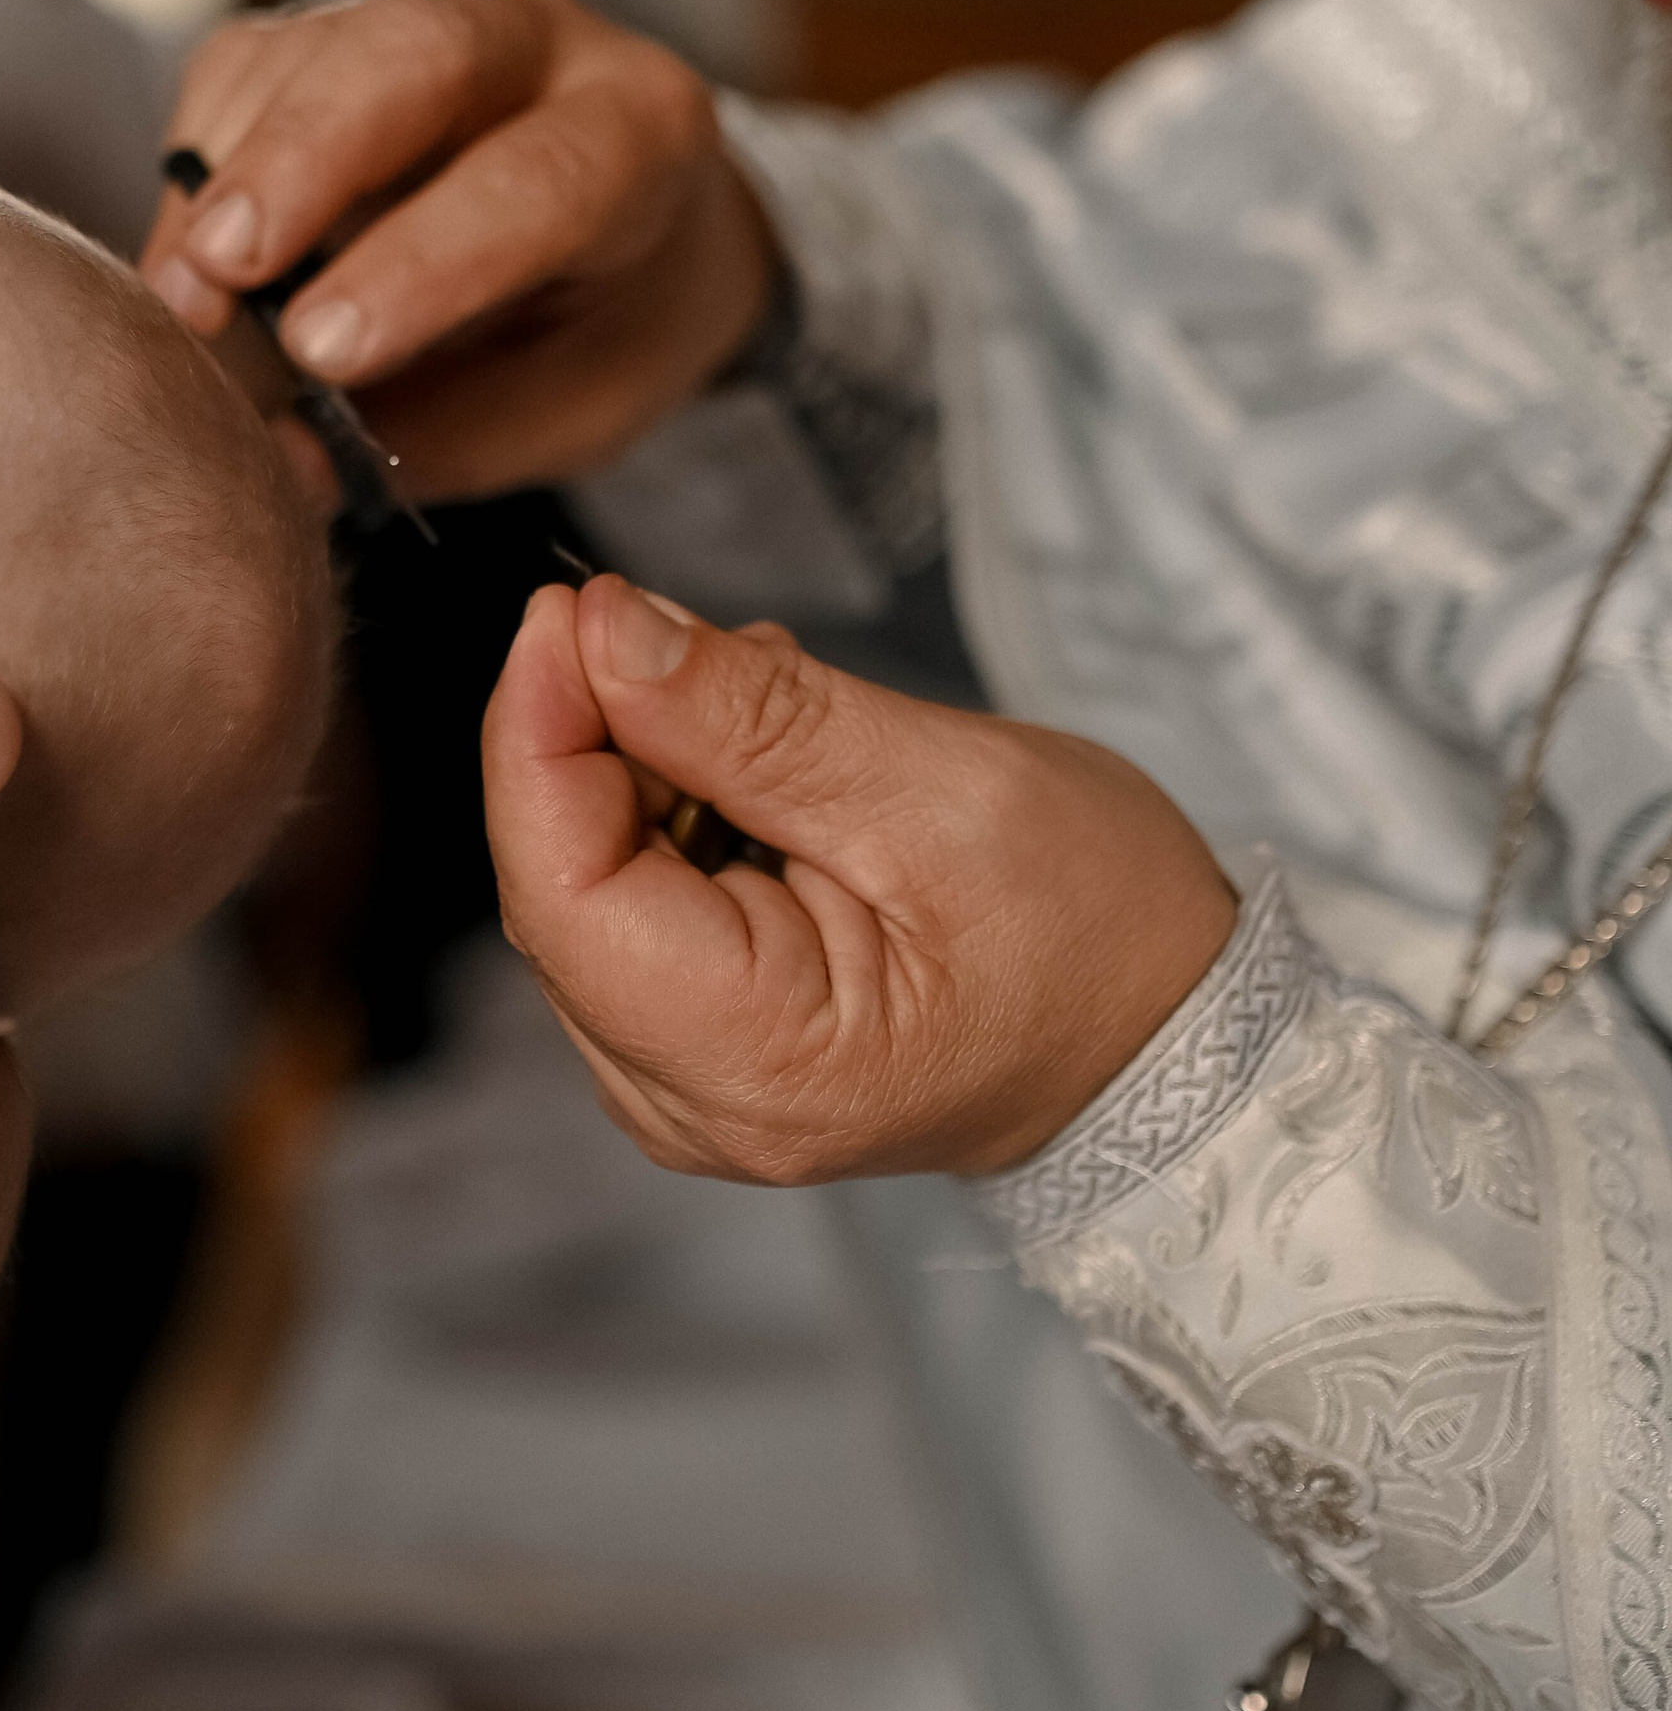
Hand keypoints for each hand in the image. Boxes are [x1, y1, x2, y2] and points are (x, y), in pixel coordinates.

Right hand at [141, 0, 777, 499]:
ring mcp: (428, 14)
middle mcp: (539, 43)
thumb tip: (287, 463)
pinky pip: (245, 66)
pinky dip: (202, 163)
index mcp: (640, 136)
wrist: (639, 218)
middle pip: (412, 51)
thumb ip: (448, 436)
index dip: (422, 261)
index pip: (536, 180)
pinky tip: (193, 257)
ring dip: (227, 173)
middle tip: (218, 272)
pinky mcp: (334, 29)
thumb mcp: (578, 405)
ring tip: (184, 298)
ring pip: (310, 52)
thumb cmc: (609, 322)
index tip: (320, 352)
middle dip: (301, 159)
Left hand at [483, 576, 1236, 1183]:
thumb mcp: (938, 791)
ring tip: (793, 711)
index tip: (570, 605)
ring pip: (592, 884)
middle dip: (612, 738)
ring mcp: (688, 1086)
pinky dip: (687, 813)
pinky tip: (782, 773)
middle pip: (563, 883)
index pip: (559, 888)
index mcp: (755, 1066)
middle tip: (725, 646)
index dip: (539, 731)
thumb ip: (749, 719)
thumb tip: (598, 632)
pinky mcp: (702, 1050)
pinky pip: (638, 907)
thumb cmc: (1097, 930)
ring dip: (660, 769)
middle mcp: (689, 1105)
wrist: (1172, 1035)